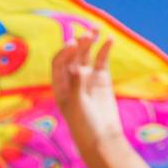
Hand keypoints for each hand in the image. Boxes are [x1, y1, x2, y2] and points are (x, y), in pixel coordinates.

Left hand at [51, 36, 124, 159]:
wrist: (102, 137)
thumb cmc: (84, 125)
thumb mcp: (78, 105)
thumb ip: (77, 85)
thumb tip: (78, 67)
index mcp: (60, 86)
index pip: (59, 64)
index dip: (64, 52)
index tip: (73, 44)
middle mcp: (72, 80)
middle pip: (73, 56)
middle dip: (78, 44)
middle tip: (86, 35)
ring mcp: (87, 78)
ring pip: (87, 55)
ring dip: (90, 42)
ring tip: (96, 30)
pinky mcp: (102, 79)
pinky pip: (102, 60)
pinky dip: (104, 49)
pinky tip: (109, 39)